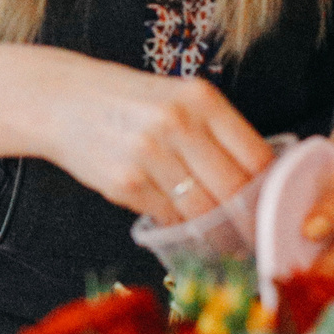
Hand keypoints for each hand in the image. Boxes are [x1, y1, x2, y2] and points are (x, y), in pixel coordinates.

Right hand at [39, 61, 272, 226]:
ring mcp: (150, 155)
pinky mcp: (126, 183)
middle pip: (233, 189)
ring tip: (221, 236)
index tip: (271, 204)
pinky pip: (168, 217)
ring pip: (203, 210)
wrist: (62, 100)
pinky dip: (177, 224)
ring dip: (214, 229)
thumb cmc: (127, 101)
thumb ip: (216, 129)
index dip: (268, 188)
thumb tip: (258, 176)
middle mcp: (178, 124)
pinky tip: (178, 220)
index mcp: (201, 99)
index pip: (255, 156)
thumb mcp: (178, 97)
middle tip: (252, 231)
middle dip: (246, 217)